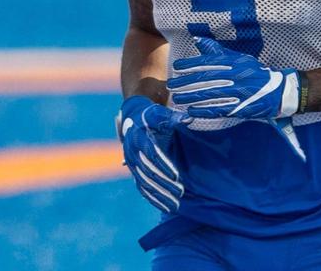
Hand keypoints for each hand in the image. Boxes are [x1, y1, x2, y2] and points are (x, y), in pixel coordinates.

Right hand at [118, 95, 189, 212]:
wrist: (133, 119)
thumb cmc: (150, 116)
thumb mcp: (160, 114)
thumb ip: (174, 117)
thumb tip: (188, 118)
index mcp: (138, 137)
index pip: (151, 153)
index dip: (163, 164)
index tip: (176, 175)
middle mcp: (132, 152)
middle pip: (148, 171)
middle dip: (164, 183)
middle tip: (180, 192)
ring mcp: (132, 164)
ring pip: (145, 183)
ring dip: (160, 195)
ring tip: (176, 205)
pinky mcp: (135, 172)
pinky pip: (142, 188)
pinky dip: (153, 199)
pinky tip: (166, 207)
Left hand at [168, 37, 306, 160]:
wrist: (278, 90)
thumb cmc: (255, 73)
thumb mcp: (238, 58)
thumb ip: (217, 51)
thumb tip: (198, 40)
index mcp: (233, 63)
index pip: (208, 62)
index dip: (191, 64)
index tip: (176, 66)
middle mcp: (234, 76)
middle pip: (206, 79)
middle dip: (186, 82)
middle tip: (171, 84)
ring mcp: (238, 92)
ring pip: (210, 94)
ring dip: (191, 96)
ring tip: (177, 98)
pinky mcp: (240, 107)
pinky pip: (219, 109)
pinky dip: (204, 110)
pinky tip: (191, 111)